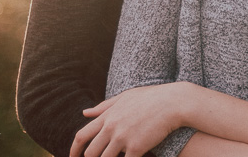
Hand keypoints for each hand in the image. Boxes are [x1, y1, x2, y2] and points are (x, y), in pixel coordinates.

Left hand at [69, 83, 188, 156]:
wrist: (173, 102)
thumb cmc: (151, 98)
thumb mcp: (125, 97)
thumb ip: (104, 106)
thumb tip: (85, 113)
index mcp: (107, 116)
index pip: (81, 136)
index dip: (74, 150)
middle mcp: (112, 127)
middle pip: (91, 152)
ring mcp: (123, 138)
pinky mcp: (136, 147)